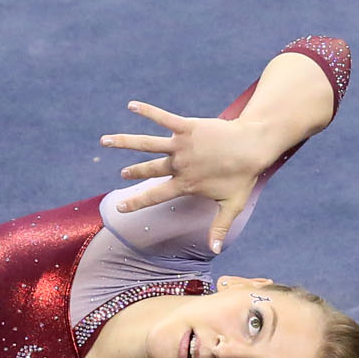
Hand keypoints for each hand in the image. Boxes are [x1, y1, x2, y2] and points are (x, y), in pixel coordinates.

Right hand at [100, 102, 281, 250]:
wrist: (254, 145)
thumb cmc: (244, 176)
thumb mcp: (232, 205)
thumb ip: (219, 228)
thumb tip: (215, 252)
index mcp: (185, 184)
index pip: (155, 195)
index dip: (136, 202)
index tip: (121, 207)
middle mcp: (178, 165)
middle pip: (148, 169)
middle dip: (134, 172)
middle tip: (124, 173)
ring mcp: (181, 145)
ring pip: (146, 144)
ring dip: (124, 142)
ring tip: (104, 140)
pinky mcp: (186, 127)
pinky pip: (163, 118)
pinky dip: (147, 111)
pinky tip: (132, 105)